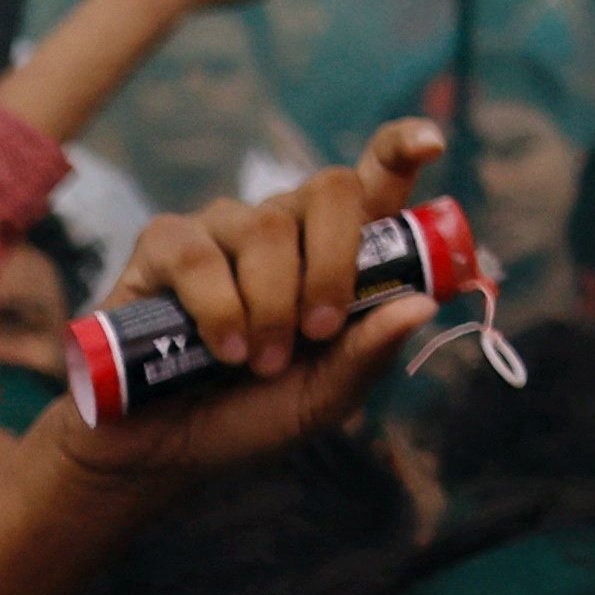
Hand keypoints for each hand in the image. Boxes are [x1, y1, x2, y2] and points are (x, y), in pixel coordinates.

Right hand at [50, 129, 453, 485]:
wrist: (163, 450)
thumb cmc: (251, 414)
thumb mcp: (323, 396)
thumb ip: (368, 353)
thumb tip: (423, 304)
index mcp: (335, 249)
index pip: (376, 175)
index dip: (403, 148)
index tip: (431, 144)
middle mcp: (284, 224)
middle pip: (332, 190)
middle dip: (334, 263)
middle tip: (318, 330)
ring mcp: (224, 228)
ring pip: (269, 227)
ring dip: (272, 304)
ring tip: (260, 362)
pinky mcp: (164, 245)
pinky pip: (200, 255)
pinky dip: (219, 308)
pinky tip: (222, 350)